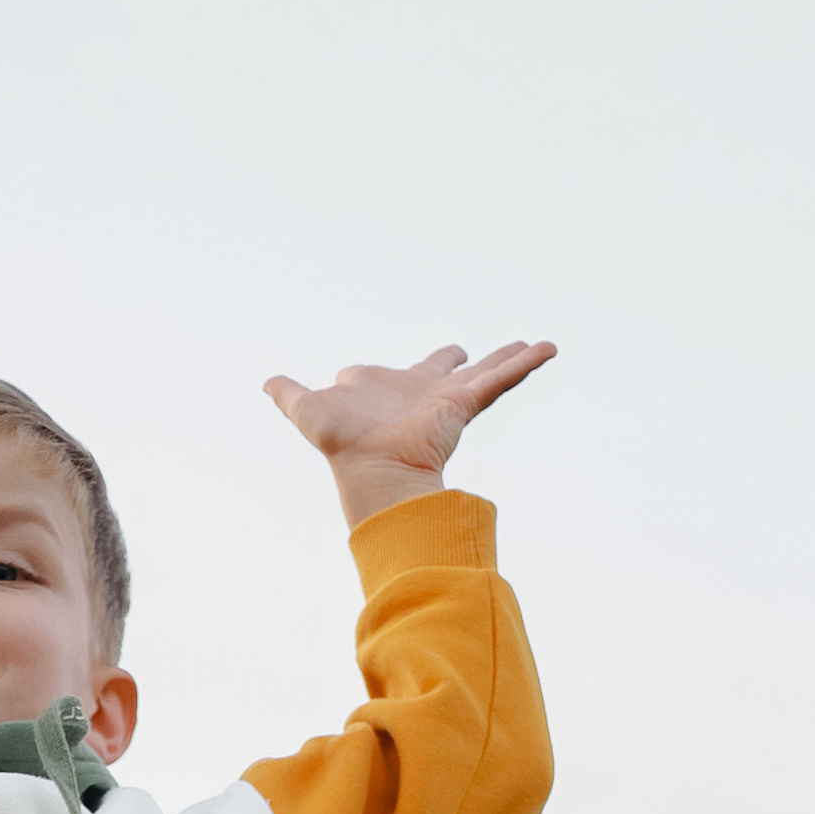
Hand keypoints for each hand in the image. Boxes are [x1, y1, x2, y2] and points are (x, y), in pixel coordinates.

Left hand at [265, 340, 553, 522]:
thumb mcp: (306, 409)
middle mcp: (420, 395)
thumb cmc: (340, 444)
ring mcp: (445, 399)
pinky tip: (548, 348)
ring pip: (485, 372)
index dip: (380, 376)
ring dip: (510, 357)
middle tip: (468, 354)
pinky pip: (500, 378)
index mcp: (389, 393)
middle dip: (459, 362)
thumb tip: (266, 383)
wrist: (371, 468)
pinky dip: (525, 363)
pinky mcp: (464, 403)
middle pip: (445, 372)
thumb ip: (288, 394)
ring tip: (537, 344)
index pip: (393, 377)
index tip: (370, 378)